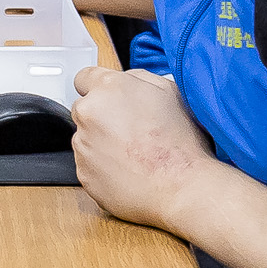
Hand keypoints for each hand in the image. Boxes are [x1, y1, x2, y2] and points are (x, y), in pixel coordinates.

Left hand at [69, 65, 217, 231]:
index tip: (107, 99)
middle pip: (84, 109)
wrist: (183, 189)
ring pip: (86, 138)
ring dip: (102, 143)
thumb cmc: (182, 144)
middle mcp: (89, 113)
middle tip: (131, 132)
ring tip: (134, 156)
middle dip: (102, 117)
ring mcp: (83, 145)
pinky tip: (129, 172)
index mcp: (109, 88)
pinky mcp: (84, 173)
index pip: (84, 78)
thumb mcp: (170, 92)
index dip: (98, 88)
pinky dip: (103, 168)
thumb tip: (126, 80)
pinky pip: (89, 165)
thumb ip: (139, 78)